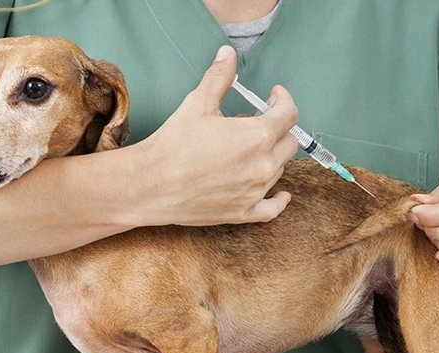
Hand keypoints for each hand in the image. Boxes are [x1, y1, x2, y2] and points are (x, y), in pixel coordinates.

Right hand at [132, 45, 299, 225]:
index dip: (283, 100)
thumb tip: (228, 54)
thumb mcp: (198, 104)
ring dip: (270, 155)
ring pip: (278, 169)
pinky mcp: (243, 212)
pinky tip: (282, 195)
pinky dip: (279, 200)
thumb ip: (219, 78)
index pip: (288, 115)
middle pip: (288, 142)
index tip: (274, 96)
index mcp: (257, 136)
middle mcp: (263, 165)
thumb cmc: (173, 144)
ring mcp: (255, 191)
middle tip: (255, 122)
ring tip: (245, 148)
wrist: (150, 185)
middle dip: (277, 128)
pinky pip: (272, 208)